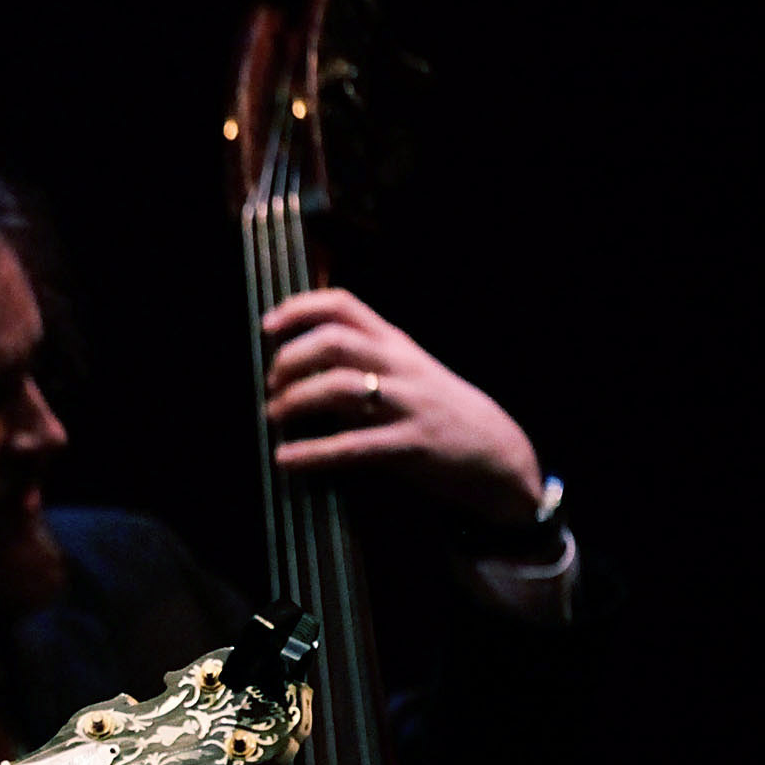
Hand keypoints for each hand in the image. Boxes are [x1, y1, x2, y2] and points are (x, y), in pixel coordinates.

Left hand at [262, 289, 544, 525]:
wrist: (497, 454)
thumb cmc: (438, 412)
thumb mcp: (405, 371)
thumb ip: (362, 359)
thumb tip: (299, 357)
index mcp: (396, 344)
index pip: (345, 306)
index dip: (301, 308)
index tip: (267, 325)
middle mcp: (401, 367)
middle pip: (334, 342)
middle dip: (290, 360)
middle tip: (271, 383)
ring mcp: (407, 405)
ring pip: (339, 387)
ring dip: (294, 401)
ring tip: (273, 416)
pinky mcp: (411, 446)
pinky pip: (352, 446)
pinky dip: (311, 453)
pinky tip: (285, 459)